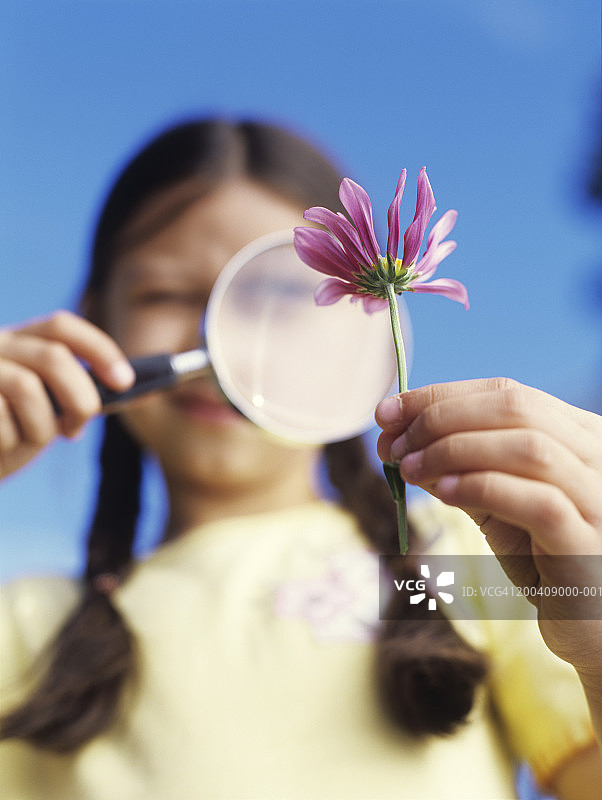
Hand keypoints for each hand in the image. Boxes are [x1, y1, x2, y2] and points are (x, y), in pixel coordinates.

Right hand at [0, 310, 134, 478]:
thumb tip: (141, 392)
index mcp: (17, 341)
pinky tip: (1, 447)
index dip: (99, 349)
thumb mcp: (46, 412)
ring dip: (43, 426)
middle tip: (79, 427)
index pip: (62, 326)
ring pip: (27, 388)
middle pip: (53, 356)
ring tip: (33, 441)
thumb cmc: (6, 436)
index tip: (125, 381)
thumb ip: (81, 397)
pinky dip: (10, 441)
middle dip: (80, 398)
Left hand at [375, 378, 601, 675]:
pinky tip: (442, 493)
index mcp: (579, 435)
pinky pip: (538, 502)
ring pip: (528, 448)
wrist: (591, 625)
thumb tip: (400, 439)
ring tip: (408, 467)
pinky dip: (482, 487)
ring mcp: (600, 498)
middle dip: (441, 418)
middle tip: (394, 443)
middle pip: (516, 410)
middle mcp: (599, 456)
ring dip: (454, 450)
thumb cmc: (543, 557)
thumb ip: (460, 469)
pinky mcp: (590, 543)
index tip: (388, 412)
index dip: (440, 397)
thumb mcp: (497, 504)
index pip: (506, 393)